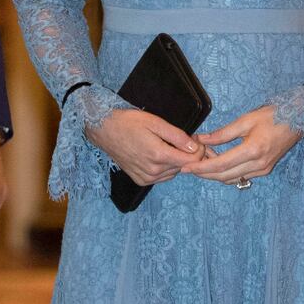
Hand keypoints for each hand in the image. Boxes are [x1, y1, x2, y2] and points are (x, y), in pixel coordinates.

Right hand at [86, 106, 205, 185]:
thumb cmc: (128, 123)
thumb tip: (195, 146)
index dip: (199, 150)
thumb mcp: (155, 122)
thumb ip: (177, 136)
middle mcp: (154, 171)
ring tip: (168, 146)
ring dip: (176, 161)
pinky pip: (162, 177)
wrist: (104, 131)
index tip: (195, 140)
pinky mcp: (141, 181)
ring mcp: (147, 178)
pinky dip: (166, 168)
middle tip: (182, 139)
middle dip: (188, 154)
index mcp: (159, 155)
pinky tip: (159, 156)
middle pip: (184, 167)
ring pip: (174, 173)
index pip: (192, 160)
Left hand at [180, 105, 300, 183]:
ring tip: (203, 160)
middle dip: (205, 173)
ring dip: (215, 173)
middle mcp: (258, 165)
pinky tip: (219, 161)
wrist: (299, 119)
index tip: (186, 168)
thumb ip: (223, 133)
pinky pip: (241, 176)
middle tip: (189, 166)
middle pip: (224, 176)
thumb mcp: (246, 120)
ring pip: (232, 178)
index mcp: (253, 151)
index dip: (202, 168)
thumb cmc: (274, 115)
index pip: (221, 165)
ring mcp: (263, 170)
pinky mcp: (265, 170)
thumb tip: (201, 140)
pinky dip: (227, 172)